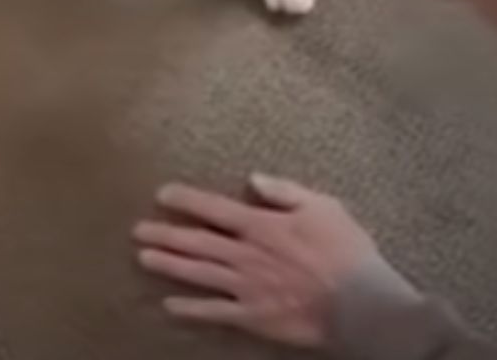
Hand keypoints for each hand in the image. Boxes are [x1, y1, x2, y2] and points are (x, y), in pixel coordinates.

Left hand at [133, 175, 380, 348]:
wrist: (358, 302)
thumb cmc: (344, 249)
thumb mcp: (322, 205)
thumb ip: (284, 191)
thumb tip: (253, 179)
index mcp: (262, 225)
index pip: (216, 208)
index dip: (188, 200)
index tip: (163, 194)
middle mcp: (247, 255)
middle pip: (198, 242)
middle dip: (166, 233)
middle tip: (138, 229)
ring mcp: (246, 287)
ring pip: (199, 273)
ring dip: (170, 265)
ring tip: (144, 257)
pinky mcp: (252, 316)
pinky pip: (214, 312)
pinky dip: (190, 309)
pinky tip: (170, 305)